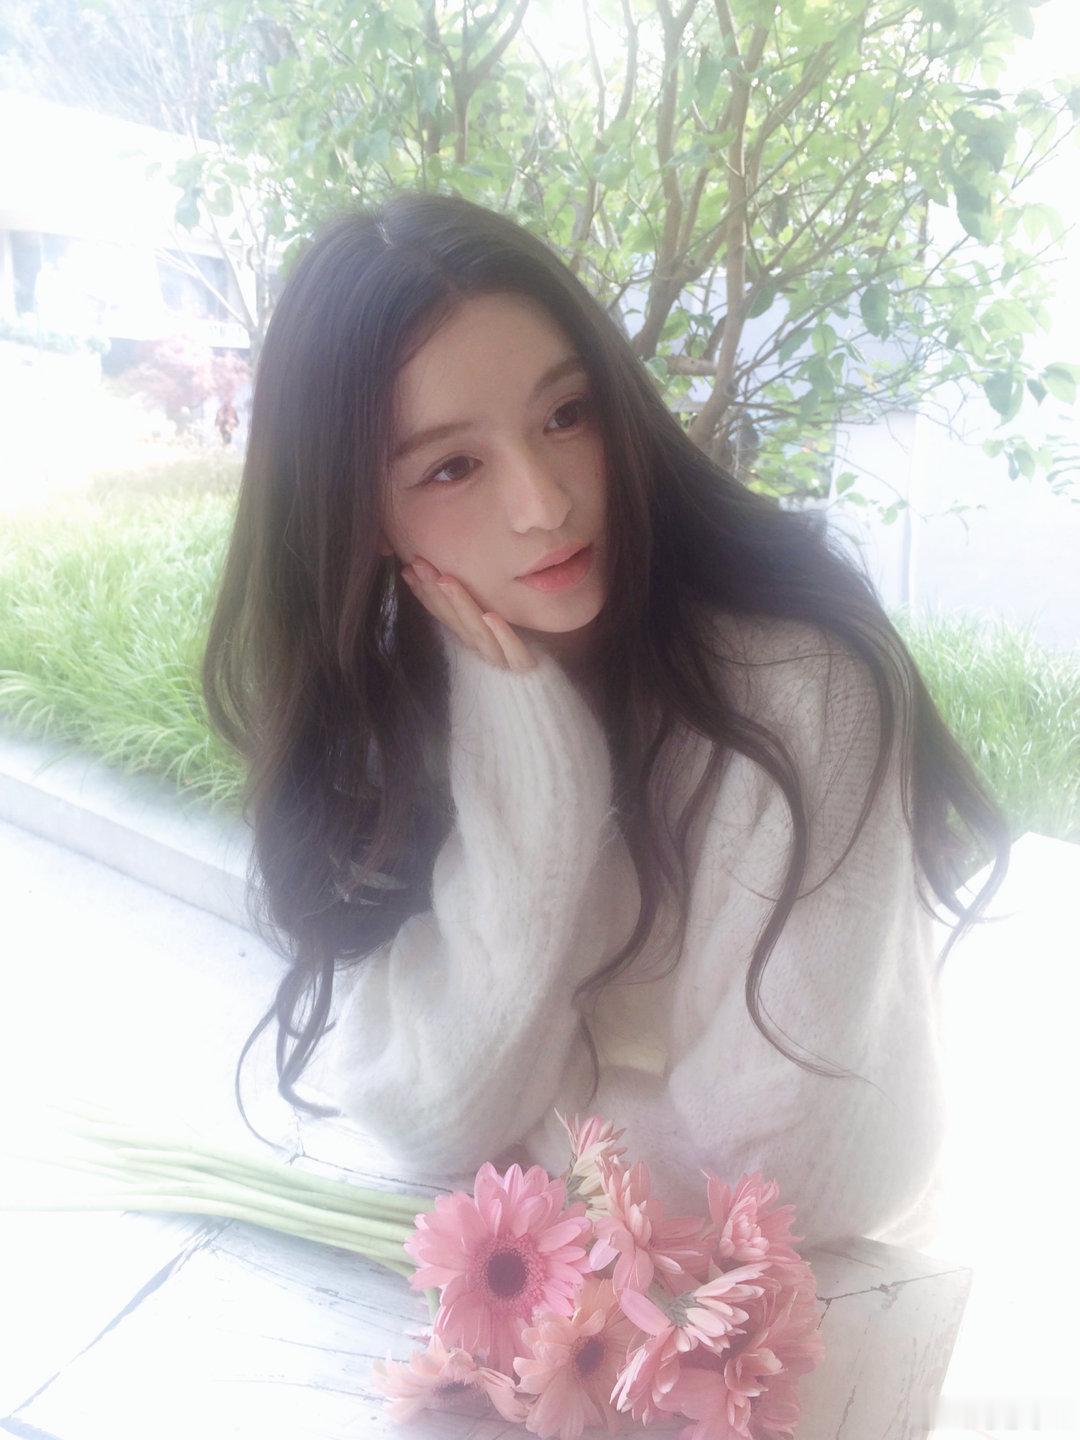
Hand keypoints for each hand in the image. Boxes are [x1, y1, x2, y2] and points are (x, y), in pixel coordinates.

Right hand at [400, 554, 538, 671]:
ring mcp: (501, 659)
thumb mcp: (501, 622)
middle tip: (418, 564)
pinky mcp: (525, 668)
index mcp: (471, 637)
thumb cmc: (527, 651)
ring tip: (446, 579)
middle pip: (455, 618)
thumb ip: (476, 605)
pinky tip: (490, 615)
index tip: (408, 567)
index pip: (443, 613)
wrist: (547, 690)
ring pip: (477, 631)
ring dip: (460, 604)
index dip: (424, 592)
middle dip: (434, 591)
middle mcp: (481, 648)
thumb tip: (451, 575)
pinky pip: (514, 653)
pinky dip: (502, 634)